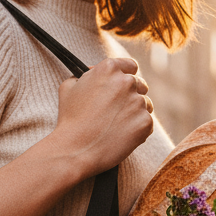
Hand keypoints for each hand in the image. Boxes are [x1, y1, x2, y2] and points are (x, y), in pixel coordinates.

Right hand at [54, 58, 153, 178]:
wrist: (75, 150)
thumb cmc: (70, 120)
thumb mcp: (68, 88)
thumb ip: (85, 75)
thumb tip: (93, 72)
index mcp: (109, 68)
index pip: (130, 66)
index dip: (126, 76)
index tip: (122, 86)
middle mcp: (127, 82)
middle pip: (140, 85)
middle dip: (131, 96)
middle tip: (117, 111)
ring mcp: (138, 102)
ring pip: (146, 105)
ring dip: (135, 113)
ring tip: (117, 127)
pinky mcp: (145, 122)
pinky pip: (147, 123)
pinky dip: (138, 130)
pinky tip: (121, 137)